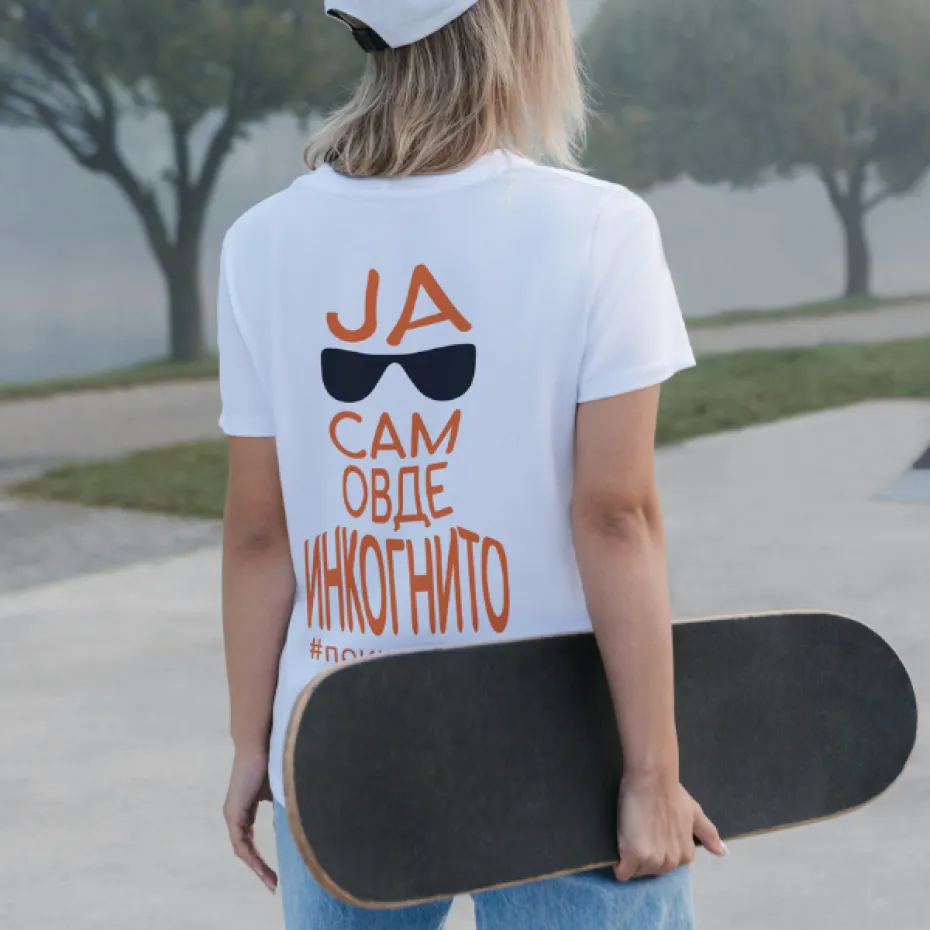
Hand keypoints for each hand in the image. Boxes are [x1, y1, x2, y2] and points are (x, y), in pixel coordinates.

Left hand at [223, 750, 276, 893]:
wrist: (258, 744)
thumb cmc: (270, 761)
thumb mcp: (276, 790)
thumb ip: (279, 808)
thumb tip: (289, 825)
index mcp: (244, 809)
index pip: (250, 841)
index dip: (260, 857)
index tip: (273, 872)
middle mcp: (235, 814)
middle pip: (246, 850)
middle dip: (260, 868)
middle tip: (273, 884)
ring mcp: (232, 814)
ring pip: (242, 849)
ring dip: (256, 866)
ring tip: (271, 881)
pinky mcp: (233, 813)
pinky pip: (241, 842)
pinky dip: (251, 856)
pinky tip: (261, 866)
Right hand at [614, 774, 727, 881]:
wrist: (652, 780)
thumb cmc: (672, 793)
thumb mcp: (694, 812)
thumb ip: (709, 834)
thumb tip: (724, 853)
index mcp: (686, 855)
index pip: (665, 865)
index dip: (655, 849)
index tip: (651, 832)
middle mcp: (672, 862)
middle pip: (651, 870)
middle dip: (644, 855)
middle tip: (640, 830)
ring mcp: (653, 860)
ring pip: (636, 870)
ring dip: (631, 857)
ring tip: (630, 833)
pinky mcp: (633, 855)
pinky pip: (622, 872)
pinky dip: (618, 865)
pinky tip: (619, 849)